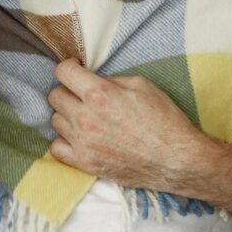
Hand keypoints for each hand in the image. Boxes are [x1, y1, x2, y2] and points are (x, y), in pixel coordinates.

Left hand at [48, 58, 216, 193]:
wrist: (176, 159)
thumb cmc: (164, 120)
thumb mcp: (140, 85)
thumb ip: (109, 80)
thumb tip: (91, 80)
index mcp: (99, 94)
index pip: (62, 72)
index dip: (69, 67)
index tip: (76, 70)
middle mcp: (86, 118)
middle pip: (55, 96)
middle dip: (68, 90)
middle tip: (82, 94)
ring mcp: (83, 143)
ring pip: (55, 121)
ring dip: (67, 115)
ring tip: (85, 116)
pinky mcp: (85, 164)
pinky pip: (56, 148)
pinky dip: (64, 140)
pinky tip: (79, 136)